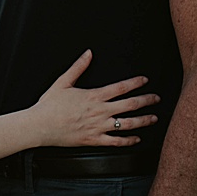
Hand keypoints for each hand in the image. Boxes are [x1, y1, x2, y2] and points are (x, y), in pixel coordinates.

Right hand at [31, 51, 158, 146]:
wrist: (39, 126)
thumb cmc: (49, 105)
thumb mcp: (63, 82)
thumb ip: (78, 67)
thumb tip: (88, 53)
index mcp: (94, 96)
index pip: (121, 87)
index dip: (135, 83)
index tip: (145, 81)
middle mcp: (99, 111)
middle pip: (130, 105)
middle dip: (146, 101)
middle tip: (156, 98)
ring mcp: (98, 127)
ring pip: (127, 124)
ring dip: (143, 121)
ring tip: (153, 118)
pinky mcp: (93, 140)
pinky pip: (115, 142)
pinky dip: (128, 141)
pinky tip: (136, 139)